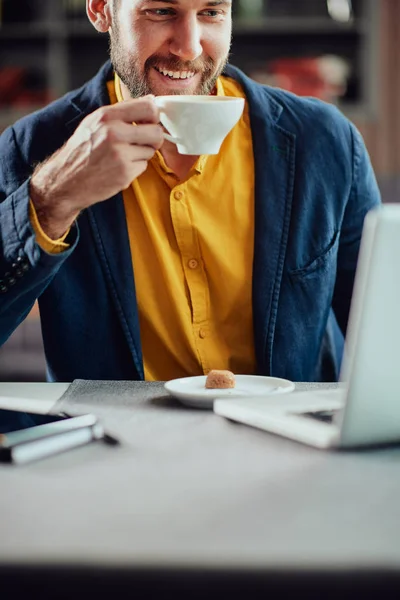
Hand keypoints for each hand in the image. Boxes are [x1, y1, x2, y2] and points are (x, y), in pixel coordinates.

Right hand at [30, 96, 162, 238]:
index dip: (154, 116)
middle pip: (156, 132)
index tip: (150, 122)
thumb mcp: (94, 123)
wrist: (65, 181)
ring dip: (142, 154)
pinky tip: (119, 168)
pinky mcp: (125, 173)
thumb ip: (121, 112)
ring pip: (151, 150)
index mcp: (106, 116)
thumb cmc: (81, 151)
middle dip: (153, 138)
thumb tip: (150, 102)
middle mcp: (114, 133)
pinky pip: (144, 166)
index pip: (148, 107)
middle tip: (142, 142)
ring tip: (122, 156)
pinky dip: (135, 168)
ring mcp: (120, 154)